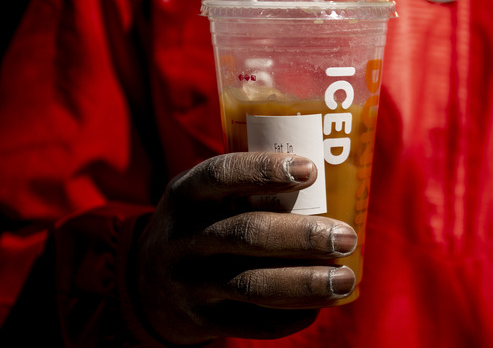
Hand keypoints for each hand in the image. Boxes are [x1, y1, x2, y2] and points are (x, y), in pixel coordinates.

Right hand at [133, 152, 356, 344]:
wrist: (145, 288)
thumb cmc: (201, 227)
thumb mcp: (204, 199)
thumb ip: (248, 187)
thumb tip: (334, 174)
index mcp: (185, 195)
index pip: (221, 174)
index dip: (264, 170)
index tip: (310, 170)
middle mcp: (182, 238)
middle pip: (248, 233)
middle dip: (304, 236)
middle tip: (346, 237)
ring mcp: (189, 283)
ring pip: (254, 284)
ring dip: (307, 282)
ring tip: (345, 279)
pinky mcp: (201, 321)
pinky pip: (253, 322)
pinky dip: (290, 315)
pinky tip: (319, 305)